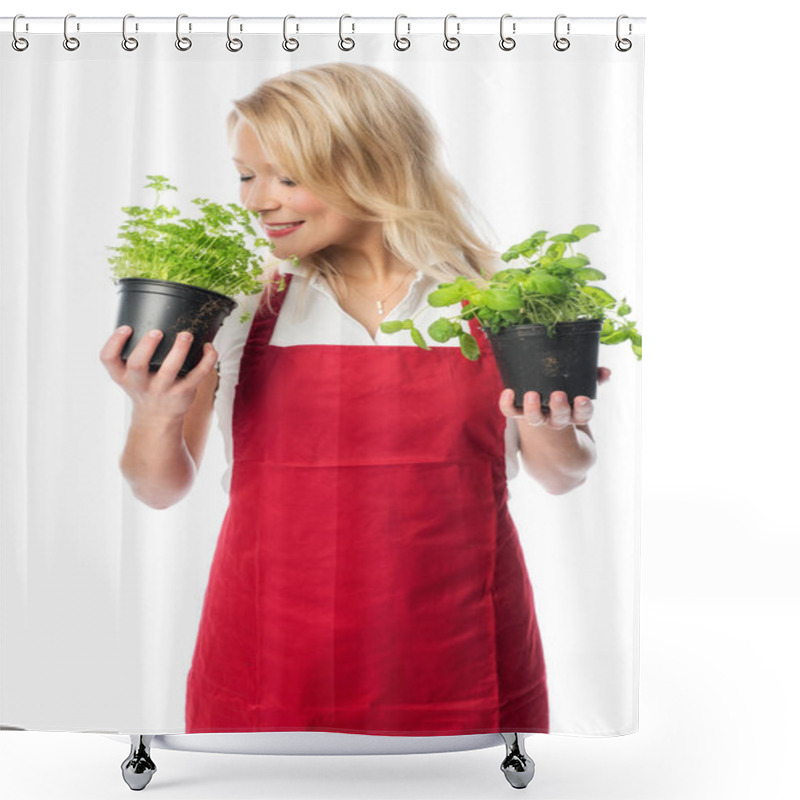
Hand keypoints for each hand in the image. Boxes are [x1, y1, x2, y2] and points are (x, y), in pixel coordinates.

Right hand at [99, 327, 217, 420]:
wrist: (158, 418)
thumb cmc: (145, 386)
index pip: (108, 359)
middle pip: (137, 365)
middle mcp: (140, 384)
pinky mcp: (183, 393)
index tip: (126, 327)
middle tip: (157, 332)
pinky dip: (206, 359)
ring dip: (179, 350)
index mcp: (123, 375)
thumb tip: (150, 312)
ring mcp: (162, 390)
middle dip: (146, 346)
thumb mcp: (130, 374)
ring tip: (185, 335)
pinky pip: (198, 375)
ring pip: (170, 370)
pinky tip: (208, 347)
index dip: (114, 342)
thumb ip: (132, 352)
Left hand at [499, 367, 611, 429]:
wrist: (546, 410)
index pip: (582, 416)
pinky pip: (511, 412)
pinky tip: (507, 392)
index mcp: (573, 414)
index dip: (583, 409)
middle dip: (559, 408)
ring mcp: (538, 417)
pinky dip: (507, 404)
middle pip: (558, 419)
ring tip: (532, 395)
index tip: (582, 398)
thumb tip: (605, 371)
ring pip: (534, 419)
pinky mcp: (519, 413)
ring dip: (533, 409)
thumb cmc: (568, 391)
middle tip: (558, 395)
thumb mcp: (582, 386)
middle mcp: (556, 419)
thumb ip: (593, 378)